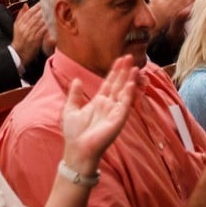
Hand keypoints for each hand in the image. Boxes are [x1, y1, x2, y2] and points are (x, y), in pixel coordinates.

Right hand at [11, 3, 47, 63]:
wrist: (18, 54)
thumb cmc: (18, 40)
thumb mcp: (16, 26)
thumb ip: (21, 15)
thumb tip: (25, 5)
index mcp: (20, 24)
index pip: (29, 12)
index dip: (36, 6)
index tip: (42, 2)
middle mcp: (25, 28)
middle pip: (35, 16)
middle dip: (43, 10)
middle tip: (50, 4)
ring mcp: (30, 34)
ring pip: (39, 23)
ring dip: (46, 17)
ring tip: (53, 11)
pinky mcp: (36, 40)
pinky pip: (43, 31)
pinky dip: (47, 26)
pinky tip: (52, 22)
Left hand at [61, 55, 137, 175]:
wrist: (77, 150)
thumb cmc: (74, 133)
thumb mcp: (71, 109)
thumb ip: (75, 94)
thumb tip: (76, 79)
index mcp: (98, 102)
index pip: (109, 83)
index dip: (114, 72)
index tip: (119, 60)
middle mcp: (108, 106)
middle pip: (118, 85)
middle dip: (124, 71)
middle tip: (129, 57)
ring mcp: (114, 112)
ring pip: (124, 93)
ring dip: (129, 80)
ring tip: (135, 67)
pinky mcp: (118, 120)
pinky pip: (125, 105)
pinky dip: (128, 94)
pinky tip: (131, 83)